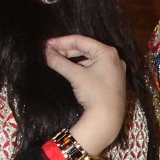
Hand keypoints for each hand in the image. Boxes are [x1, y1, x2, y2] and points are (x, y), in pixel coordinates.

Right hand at [44, 34, 126, 156]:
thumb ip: (58, 61)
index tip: (47, 44)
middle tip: (49, 52)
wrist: (107, 119)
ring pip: (89, 59)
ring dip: (73, 59)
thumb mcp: (75, 75)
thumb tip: (44, 52)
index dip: (61, 42)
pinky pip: (95, 68)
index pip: (80, 41)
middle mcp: (114, 58)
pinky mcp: (112, 80)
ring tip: (57, 60)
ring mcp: (114, 70)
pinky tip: (70, 70)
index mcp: (107, 52)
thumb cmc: (94, 93)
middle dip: (66, 51)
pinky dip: (81, 68)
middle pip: (86, 49)